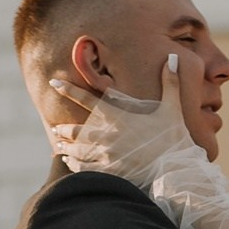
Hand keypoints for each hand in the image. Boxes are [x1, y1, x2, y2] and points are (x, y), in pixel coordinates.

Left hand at [48, 55, 200, 185]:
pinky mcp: (108, 172)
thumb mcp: (172, 108)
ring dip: (67, 147)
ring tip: (60, 147)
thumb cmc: (173, 138)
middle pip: (76, 129)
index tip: (53, 82)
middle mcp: (107, 134)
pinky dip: (74, 165)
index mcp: (118, 116)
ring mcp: (105, 154)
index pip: (87, 98)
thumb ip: (170, 83)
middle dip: (63, 129)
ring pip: (77, 150)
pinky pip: (84, 168)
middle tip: (55, 129)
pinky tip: (70, 164)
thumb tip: (173, 56)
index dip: (69, 89)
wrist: (174, 170)